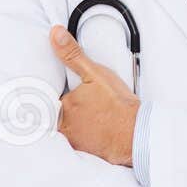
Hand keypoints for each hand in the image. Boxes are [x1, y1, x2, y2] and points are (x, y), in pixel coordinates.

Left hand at [50, 26, 139, 165]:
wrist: (137, 133)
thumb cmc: (118, 105)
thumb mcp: (95, 73)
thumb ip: (72, 55)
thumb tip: (55, 34)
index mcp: (63, 106)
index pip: (49, 98)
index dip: (57, 94)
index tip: (63, 92)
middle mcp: (64, 127)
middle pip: (56, 115)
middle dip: (64, 109)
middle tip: (82, 105)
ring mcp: (74, 142)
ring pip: (66, 129)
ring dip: (73, 124)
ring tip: (88, 118)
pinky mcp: (85, 152)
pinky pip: (76, 143)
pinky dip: (82, 137)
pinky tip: (92, 132)